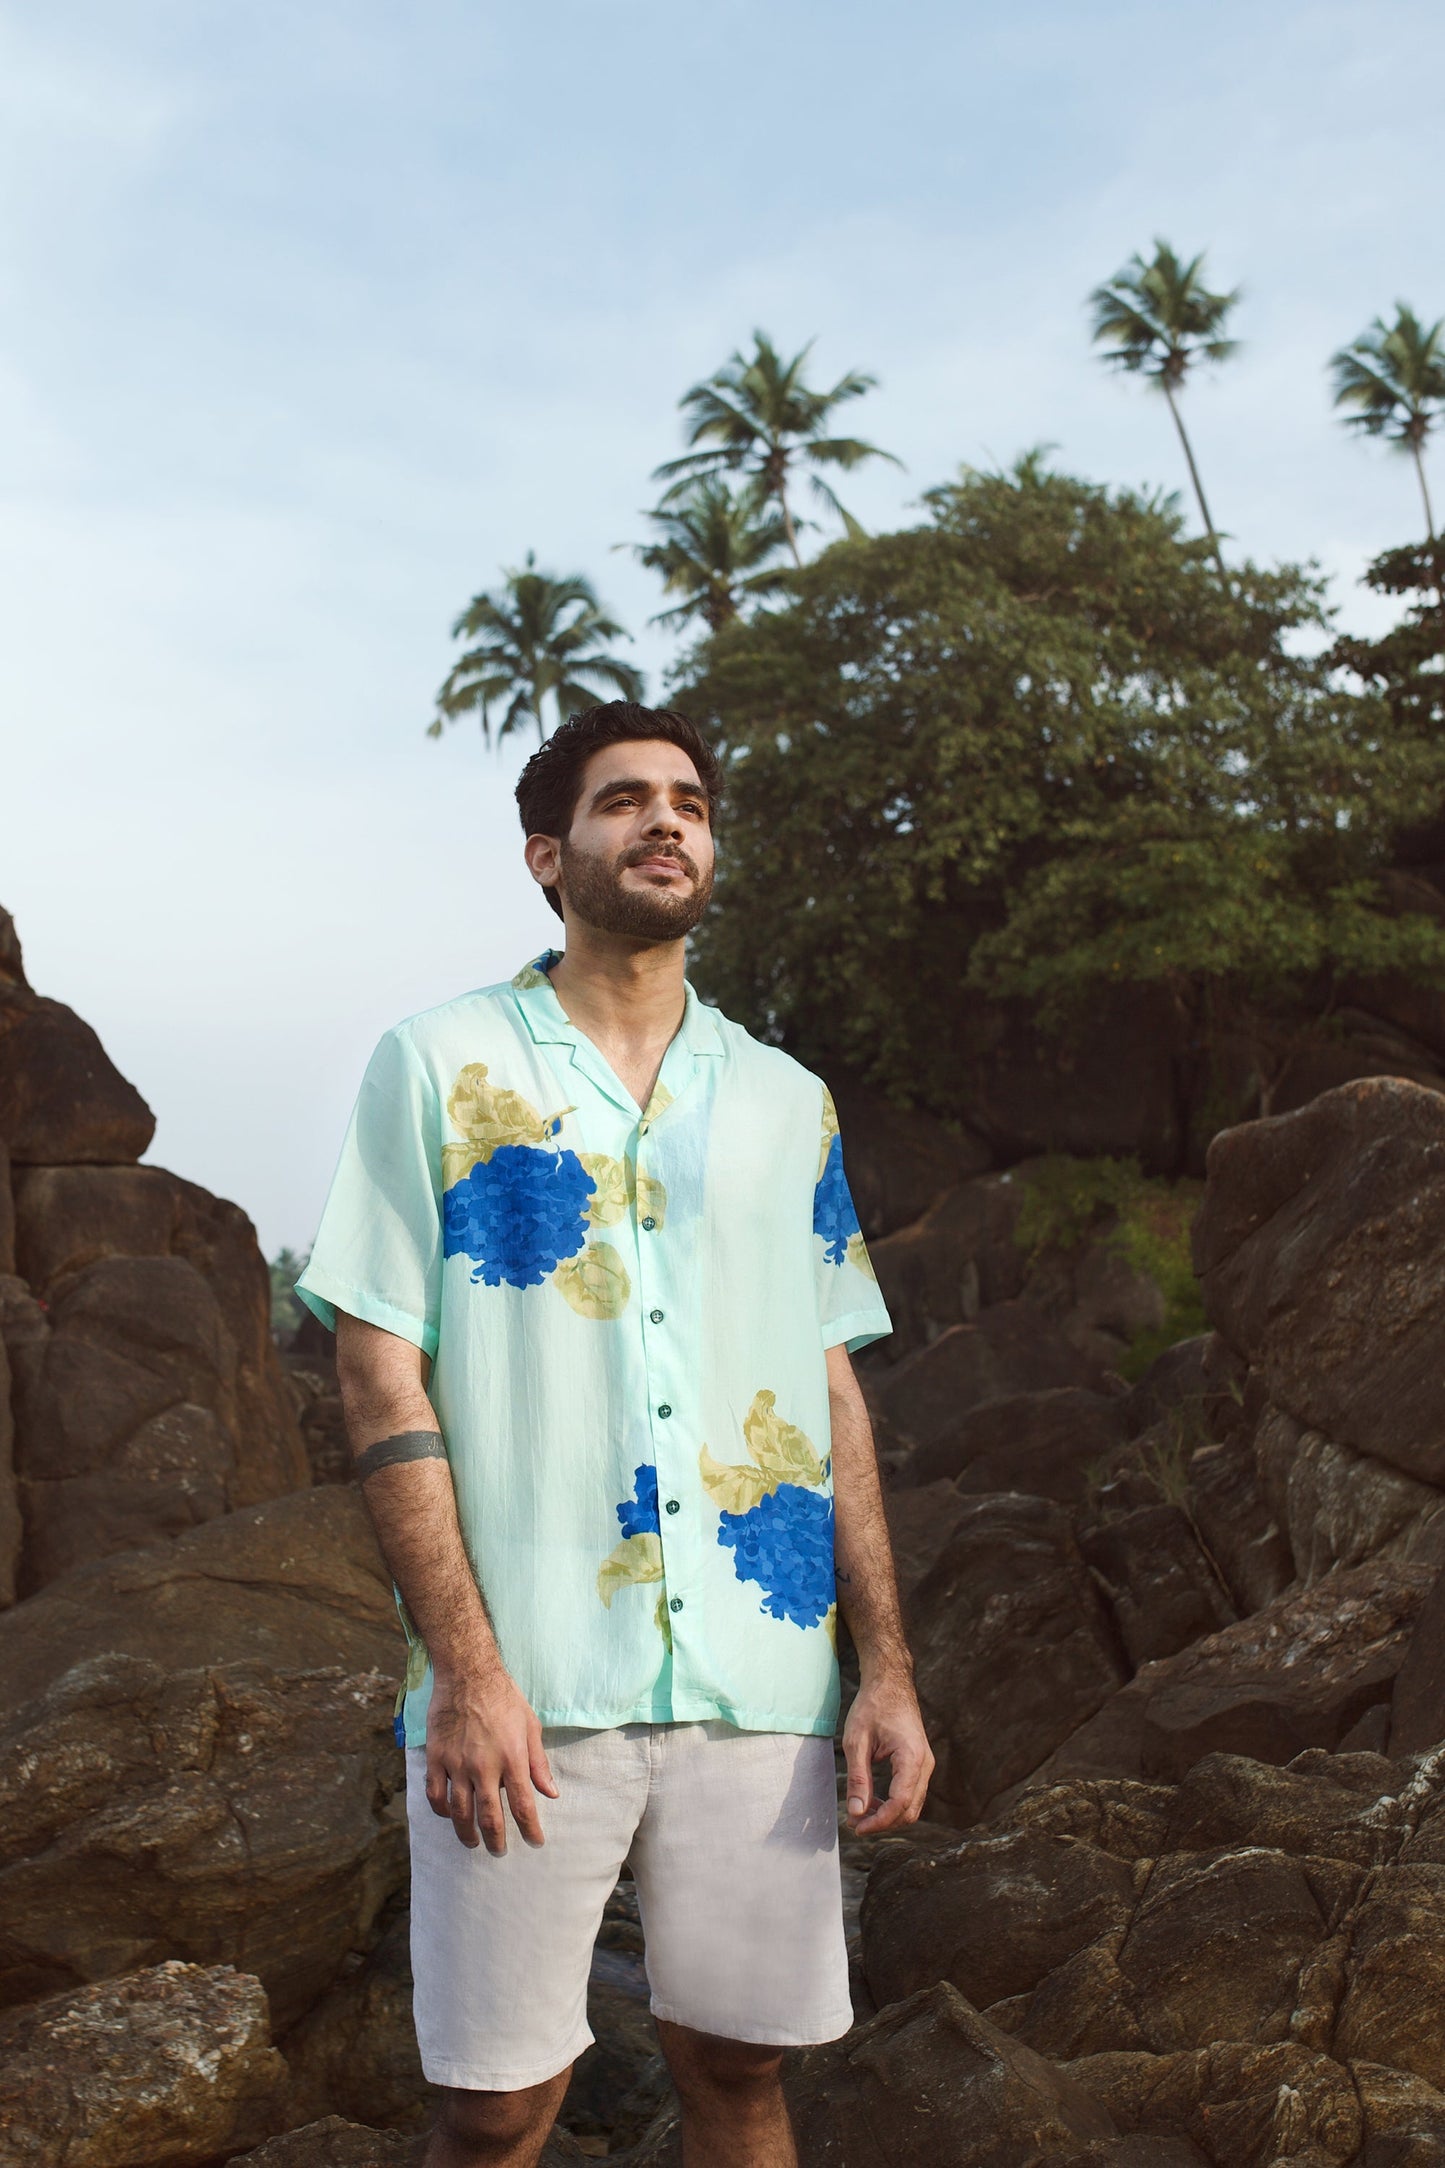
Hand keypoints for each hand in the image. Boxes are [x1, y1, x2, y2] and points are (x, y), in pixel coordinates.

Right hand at [424, 1663, 558, 1853]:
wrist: (468, 1674)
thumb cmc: (504, 1697)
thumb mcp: (530, 1726)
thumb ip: (539, 1763)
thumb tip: (551, 1793)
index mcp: (512, 1758)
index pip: (523, 1805)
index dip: (530, 1829)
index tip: (535, 1843)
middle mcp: (485, 1766)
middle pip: (490, 1816)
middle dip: (497, 1840)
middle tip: (500, 1852)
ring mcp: (457, 1763)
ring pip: (460, 1812)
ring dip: (467, 1833)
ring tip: (474, 1843)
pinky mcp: (437, 1758)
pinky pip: (436, 1794)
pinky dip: (442, 1811)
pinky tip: (450, 1816)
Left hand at [842, 1668, 933, 1835]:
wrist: (890, 1683)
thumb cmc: (873, 1706)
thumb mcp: (857, 1741)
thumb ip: (858, 1778)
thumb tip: (856, 1812)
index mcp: (912, 1757)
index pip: (900, 1804)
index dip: (878, 1822)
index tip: (856, 1827)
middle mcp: (925, 1764)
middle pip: (910, 1811)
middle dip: (883, 1823)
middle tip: (854, 1824)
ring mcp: (926, 1765)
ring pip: (912, 1805)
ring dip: (888, 1815)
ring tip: (860, 1814)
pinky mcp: (920, 1764)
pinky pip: (911, 1793)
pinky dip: (893, 1803)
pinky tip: (872, 1800)